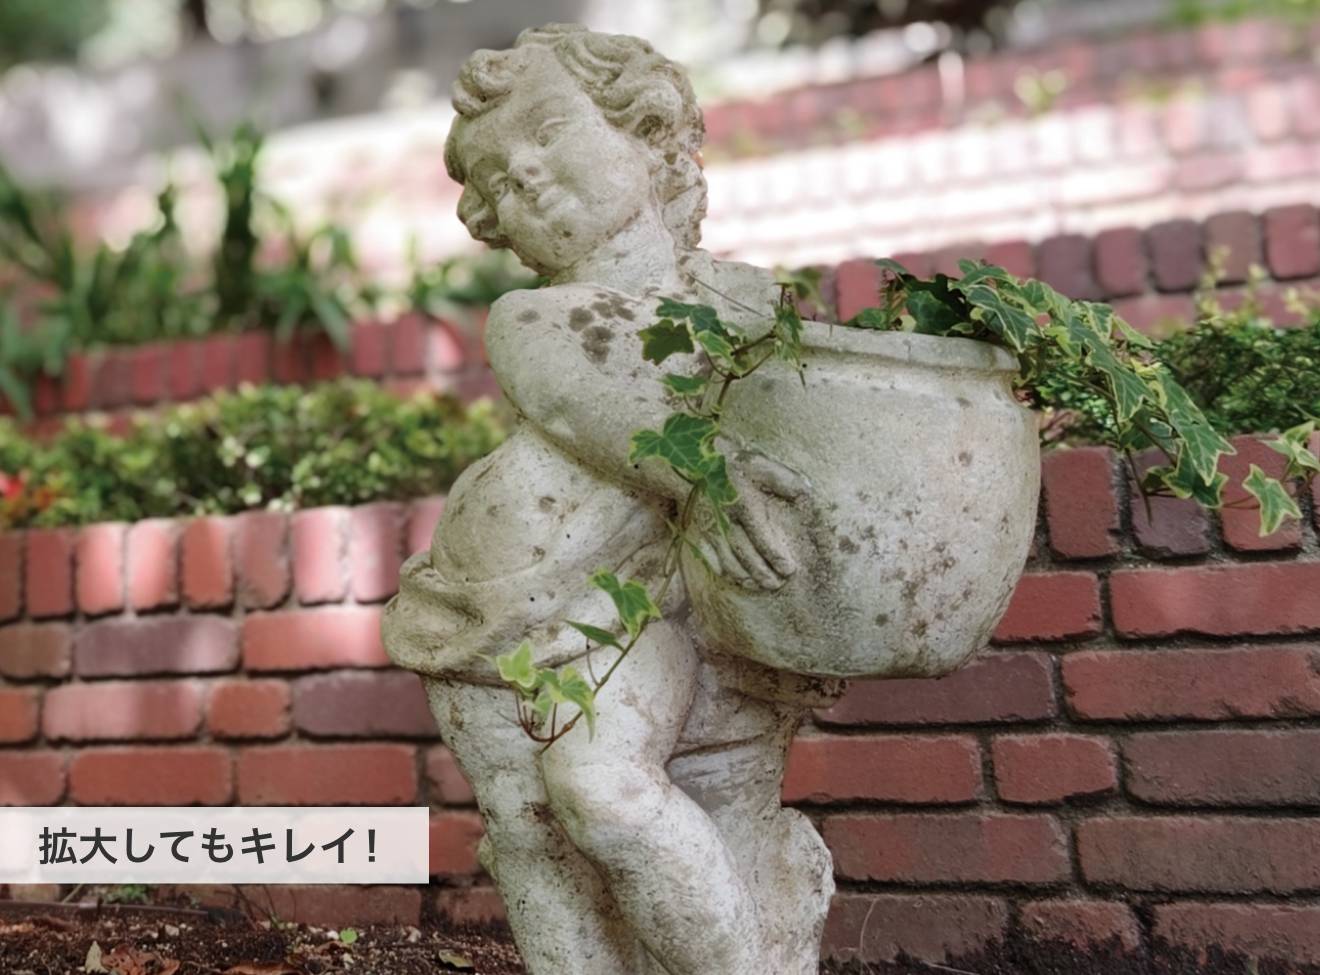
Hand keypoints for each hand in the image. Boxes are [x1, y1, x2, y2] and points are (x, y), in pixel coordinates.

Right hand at [699, 444, 807, 590]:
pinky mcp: (701, 529)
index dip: (775, 555)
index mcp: (742, 503)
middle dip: (761, 572)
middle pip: (744, 553)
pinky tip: (735, 577)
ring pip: (727, 558)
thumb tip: (808, 492)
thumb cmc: (733, 464)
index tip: (789, 570)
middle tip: (777, 584)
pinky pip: (710, 555)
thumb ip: (784, 479)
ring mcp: (711, 526)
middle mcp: (725, 518)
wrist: (694, 462)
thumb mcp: (760, 465)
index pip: (760, 535)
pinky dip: (722, 569)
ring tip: (759, 586)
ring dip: (743, 575)